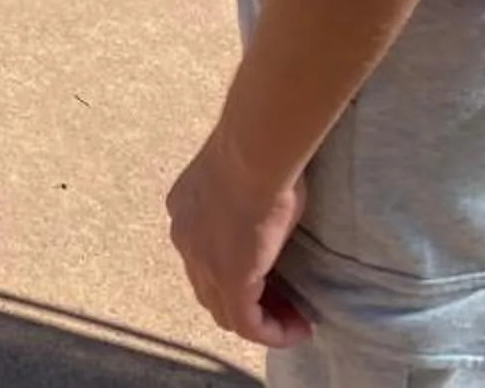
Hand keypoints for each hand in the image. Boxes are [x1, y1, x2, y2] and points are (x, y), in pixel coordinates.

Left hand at [167, 126, 314, 349]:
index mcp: (184, 209)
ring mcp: (203, 263)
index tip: (272, 275)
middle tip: (287, 302)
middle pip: (210, 289)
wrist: (253, 151)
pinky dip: (274, 333)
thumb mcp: (244, 173)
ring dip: (263, 322)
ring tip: (296, 320)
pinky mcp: (230, 281)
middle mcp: (185, 238)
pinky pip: (248, 325)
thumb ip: (246, 193)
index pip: (203, 257)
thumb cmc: (259, 150)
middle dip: (248, 302)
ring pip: (226, 312)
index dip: (236, 270)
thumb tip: (270, 194)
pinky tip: (300, 328)